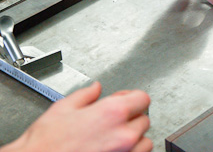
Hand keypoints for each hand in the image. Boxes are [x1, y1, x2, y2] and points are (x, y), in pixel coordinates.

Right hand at [2, 82, 151, 151]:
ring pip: (145, 141)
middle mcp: (124, 134)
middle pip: (144, 119)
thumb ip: (86, 95)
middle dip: (132, 117)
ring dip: (135, 138)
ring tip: (115, 138)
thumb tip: (96, 88)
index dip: (133, 98)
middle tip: (114, 120)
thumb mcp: (63, 108)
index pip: (142, 98)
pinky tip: (115, 149)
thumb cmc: (46, 144)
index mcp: (112, 112)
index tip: (125, 101)